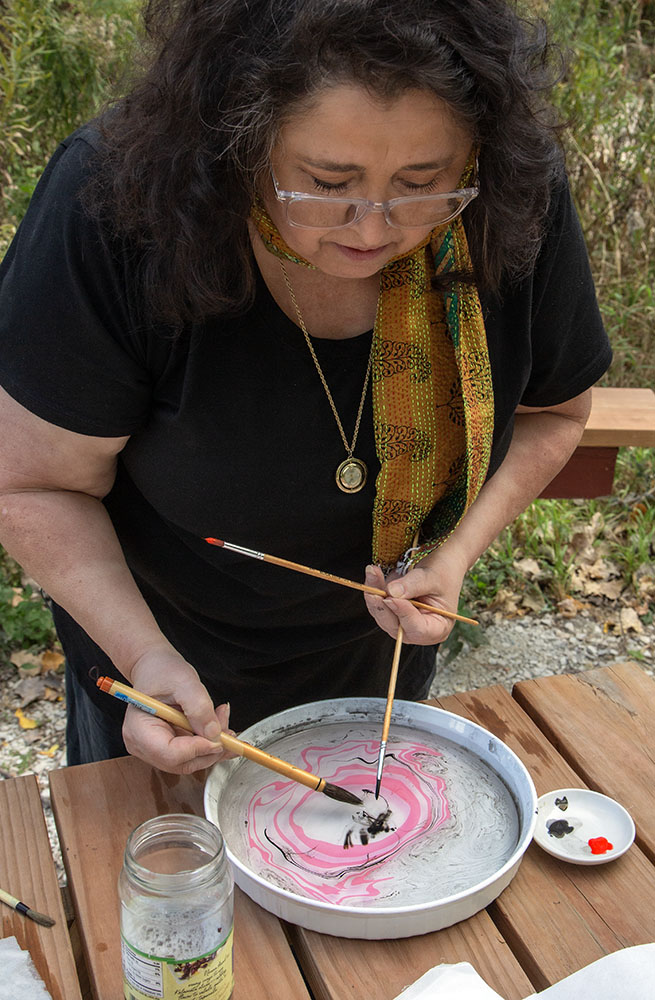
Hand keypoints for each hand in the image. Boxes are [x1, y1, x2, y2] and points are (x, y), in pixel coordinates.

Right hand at [122, 645, 235, 774]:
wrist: (155, 667)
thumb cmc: (161, 671)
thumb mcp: (184, 682)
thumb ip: (199, 708)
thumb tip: (214, 734)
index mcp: (139, 729)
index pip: (170, 754)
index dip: (198, 749)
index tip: (219, 737)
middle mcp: (142, 745)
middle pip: (181, 763)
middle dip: (210, 749)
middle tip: (228, 730)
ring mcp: (154, 749)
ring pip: (190, 760)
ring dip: (213, 745)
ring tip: (223, 719)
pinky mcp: (168, 747)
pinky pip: (192, 753)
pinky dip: (209, 742)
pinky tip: (218, 725)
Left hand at [363, 544, 467, 645]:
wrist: (440, 563)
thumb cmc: (443, 572)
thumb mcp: (432, 577)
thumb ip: (413, 585)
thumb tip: (392, 592)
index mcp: (438, 628)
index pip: (417, 628)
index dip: (403, 614)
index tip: (392, 597)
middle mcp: (418, 631)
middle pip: (394, 626)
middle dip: (382, 605)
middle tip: (373, 586)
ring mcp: (402, 623)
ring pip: (382, 615)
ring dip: (374, 594)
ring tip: (373, 572)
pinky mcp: (391, 613)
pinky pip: (377, 604)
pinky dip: (373, 589)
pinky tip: (373, 574)